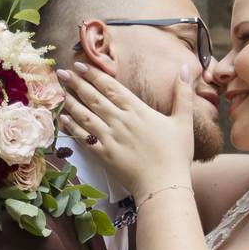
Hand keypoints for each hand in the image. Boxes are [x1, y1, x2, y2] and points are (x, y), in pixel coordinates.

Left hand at [58, 61, 194, 197]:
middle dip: (76, 83)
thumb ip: (183, 94)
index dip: (93, 74)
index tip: (80, 65)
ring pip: (85, 115)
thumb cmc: (176, 154)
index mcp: (137, 110)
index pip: (110, 87)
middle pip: (93, 97)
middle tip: (62, 72)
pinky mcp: (103, 154)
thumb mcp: (184, 121)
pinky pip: (83, 137)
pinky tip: (64, 119)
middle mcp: (120, 120)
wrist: (163, 184)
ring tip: (61, 92)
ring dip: (71, 102)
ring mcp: (109, 138)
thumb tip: (187, 68)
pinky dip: (72, 127)